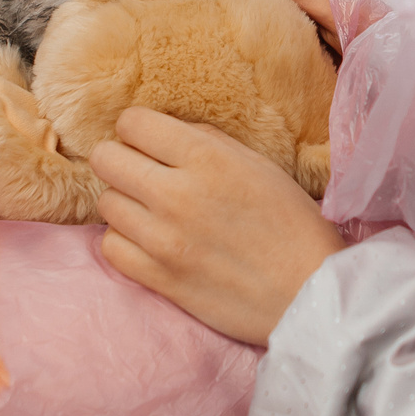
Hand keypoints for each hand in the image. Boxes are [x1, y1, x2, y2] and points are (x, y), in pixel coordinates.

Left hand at [93, 108, 343, 346]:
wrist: (309, 293)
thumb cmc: (292, 224)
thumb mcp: (259, 165)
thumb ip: (208, 142)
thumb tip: (165, 133)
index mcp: (206, 158)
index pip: (132, 123)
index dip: (138, 129)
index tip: (150, 143)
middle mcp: (177, 194)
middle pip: (105, 159)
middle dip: (121, 160)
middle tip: (143, 173)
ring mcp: (164, 239)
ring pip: (106, 203)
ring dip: (125, 203)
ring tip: (152, 211)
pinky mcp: (160, 278)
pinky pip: (110, 247)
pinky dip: (124, 241)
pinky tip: (148, 241)